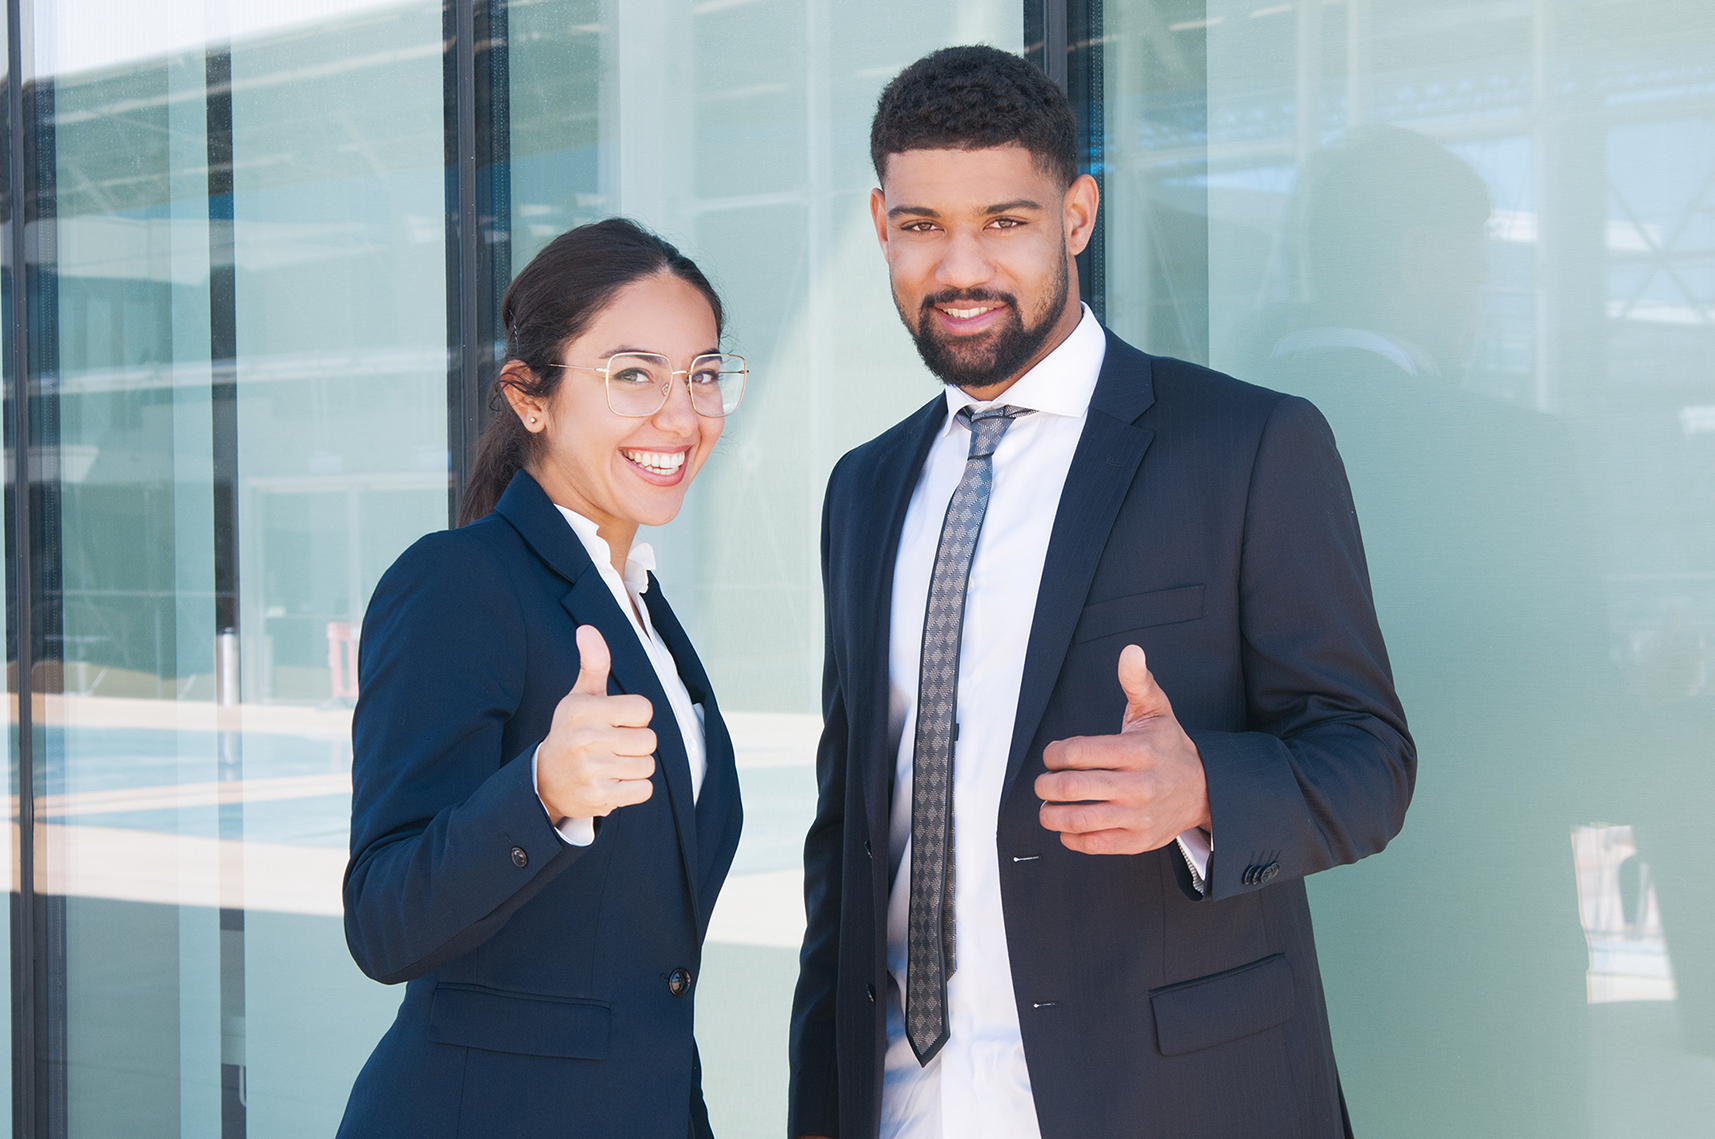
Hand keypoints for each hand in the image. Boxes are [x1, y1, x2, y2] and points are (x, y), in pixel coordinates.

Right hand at [535, 625, 656, 822]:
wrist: (545, 781)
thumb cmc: (571, 732)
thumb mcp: (579, 697)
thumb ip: (592, 663)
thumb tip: (587, 629)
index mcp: (584, 709)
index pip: (644, 709)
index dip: (635, 717)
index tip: (616, 722)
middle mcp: (586, 738)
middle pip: (649, 740)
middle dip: (636, 744)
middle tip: (612, 746)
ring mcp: (592, 769)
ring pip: (647, 765)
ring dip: (634, 767)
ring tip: (610, 765)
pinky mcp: (599, 796)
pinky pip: (644, 790)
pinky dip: (634, 789)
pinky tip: (612, 782)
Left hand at [1035, 644, 1209, 854]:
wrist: (1205, 790)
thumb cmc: (1169, 746)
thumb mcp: (1157, 710)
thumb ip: (1137, 681)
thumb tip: (1130, 651)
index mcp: (1137, 751)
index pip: (1077, 753)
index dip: (1053, 754)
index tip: (1051, 756)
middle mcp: (1138, 785)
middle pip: (1073, 788)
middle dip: (1045, 786)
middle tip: (1041, 784)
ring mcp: (1139, 816)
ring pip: (1079, 821)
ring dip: (1051, 816)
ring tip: (1047, 808)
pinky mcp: (1139, 840)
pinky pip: (1094, 844)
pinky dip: (1072, 838)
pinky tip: (1067, 829)